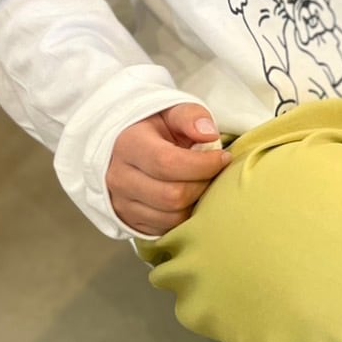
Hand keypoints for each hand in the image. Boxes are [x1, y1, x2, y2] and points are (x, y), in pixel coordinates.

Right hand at [107, 103, 232, 236]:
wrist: (122, 148)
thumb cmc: (154, 130)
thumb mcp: (171, 112)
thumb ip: (191, 117)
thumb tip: (210, 135)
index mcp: (128, 145)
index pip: (168, 163)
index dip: (203, 164)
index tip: (222, 157)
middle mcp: (119, 178)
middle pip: (172, 195)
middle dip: (202, 185)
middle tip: (213, 172)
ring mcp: (120, 203)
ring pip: (171, 217)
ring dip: (195, 203)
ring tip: (200, 184)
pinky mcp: (128, 222)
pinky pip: (165, 229)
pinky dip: (183, 217)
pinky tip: (187, 198)